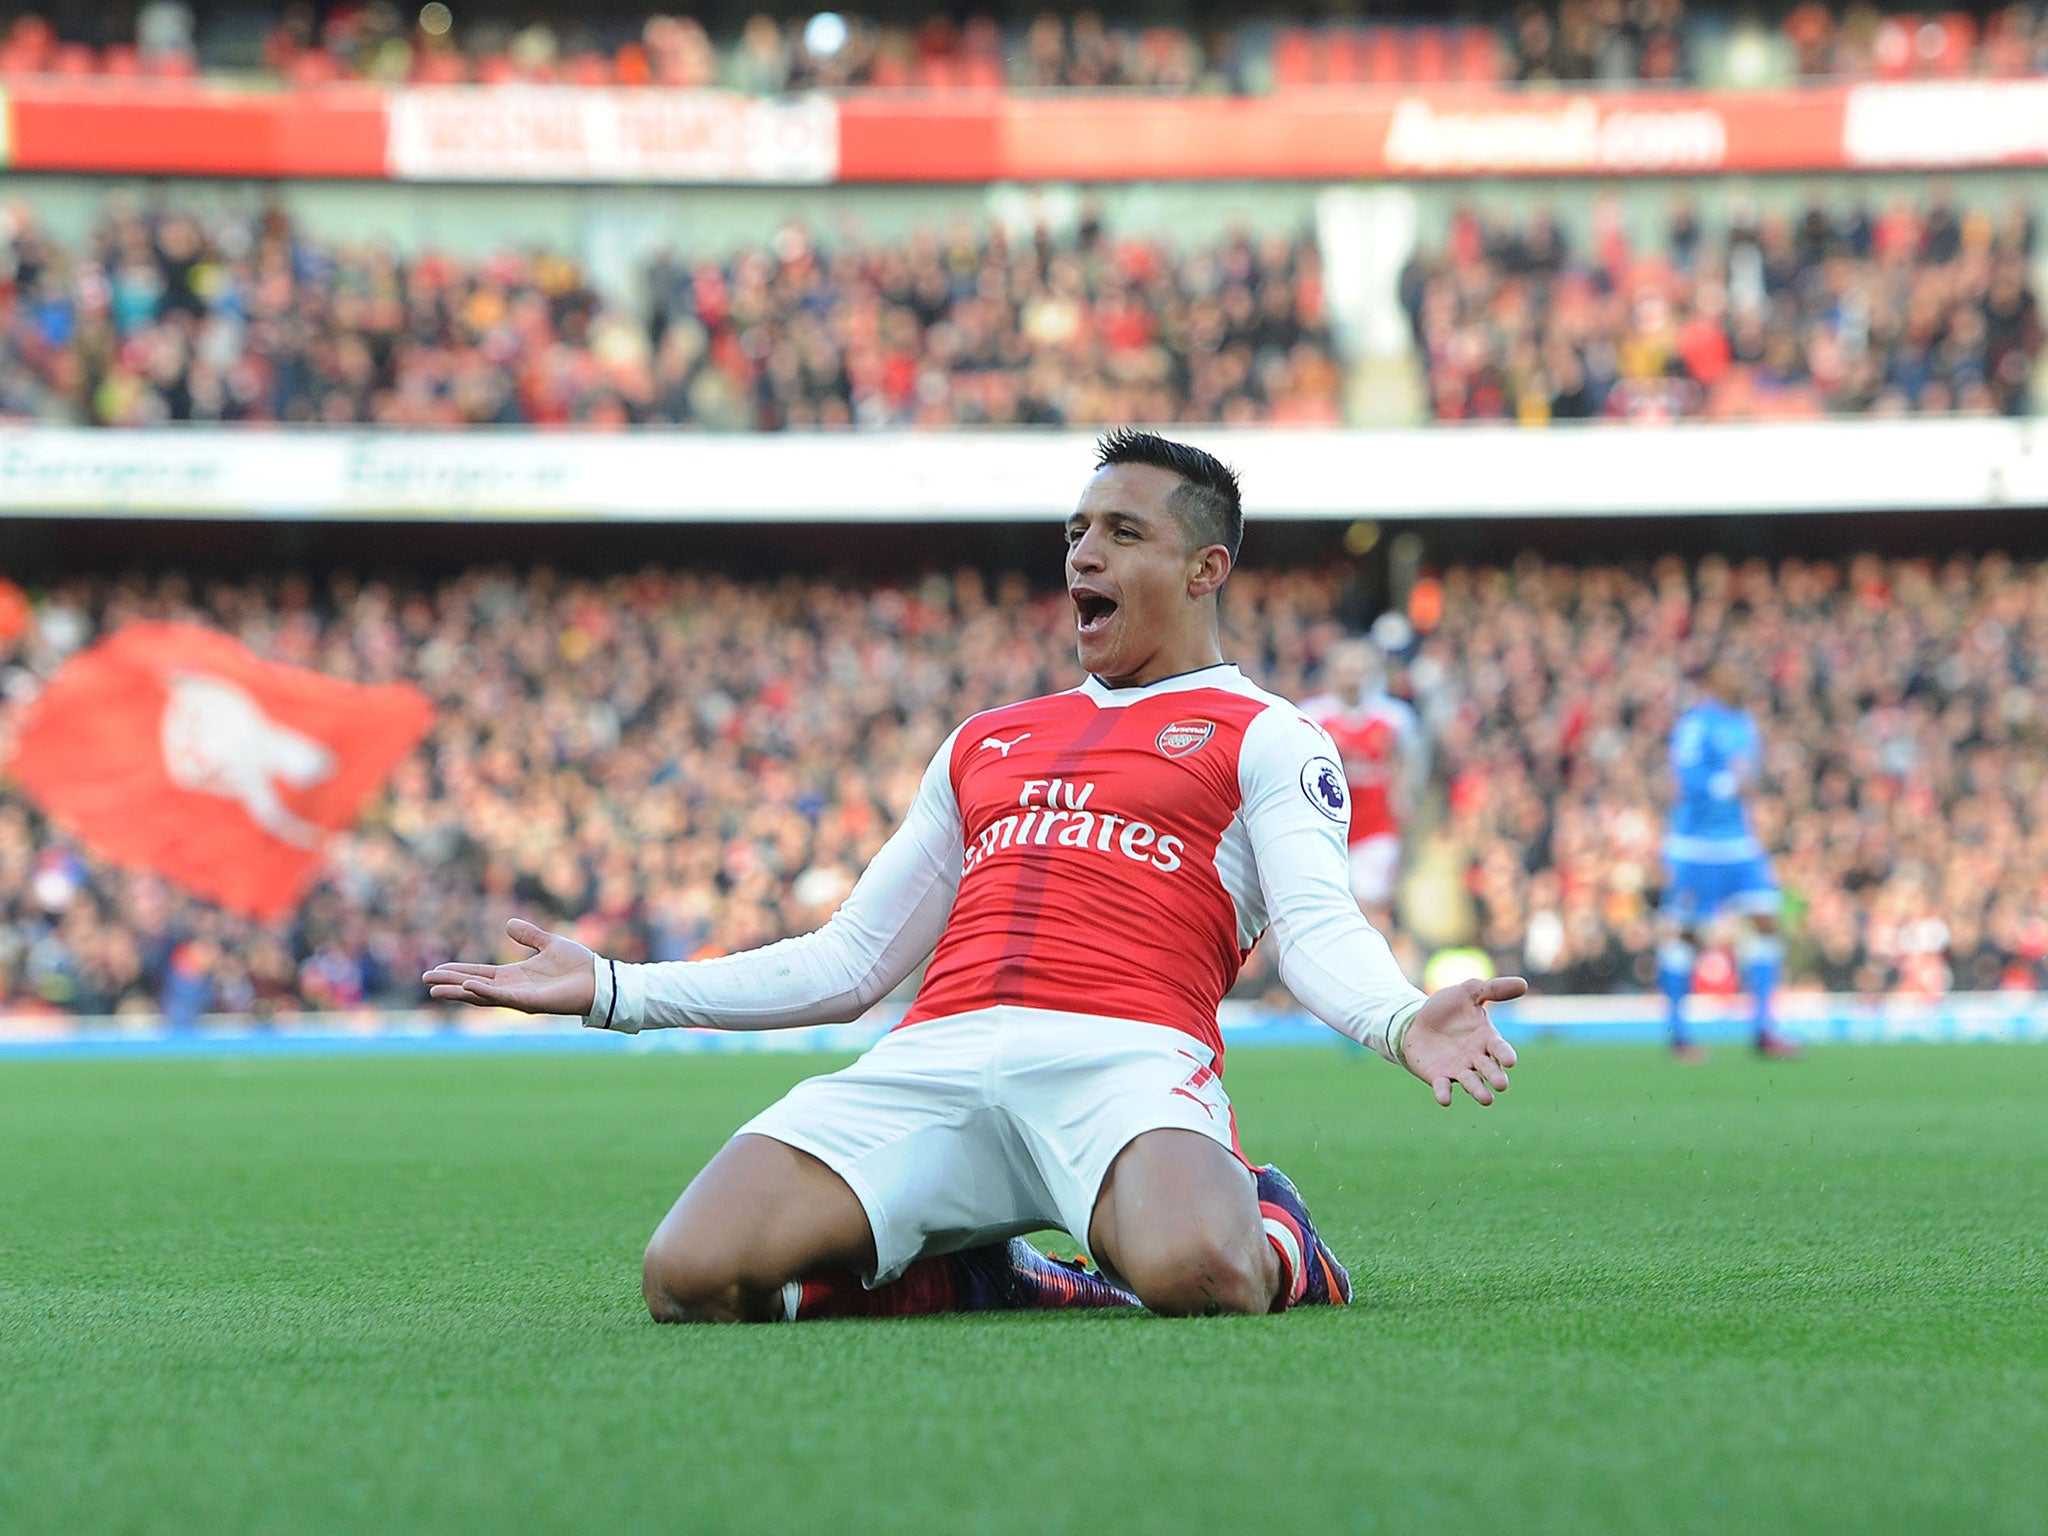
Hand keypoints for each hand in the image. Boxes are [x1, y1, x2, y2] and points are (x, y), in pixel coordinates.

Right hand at [422, 918, 596, 1016]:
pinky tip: (469, 986)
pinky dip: (485, 992)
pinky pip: (504, 998)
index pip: (479, 974)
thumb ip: (529, 935)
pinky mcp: (531, 1002)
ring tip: (436, 988)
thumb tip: (508, 924)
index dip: (458, 972)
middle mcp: (514, 989)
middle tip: (426, 979)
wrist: (600, 979)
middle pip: (474, 986)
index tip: (436, 971)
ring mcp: (521, 997)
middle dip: (451, 983)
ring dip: (460, 991)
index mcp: (515, 976)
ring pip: (483, 995)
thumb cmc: (578, 965)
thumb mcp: (549, 943)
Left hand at [1399, 975, 1524, 1107]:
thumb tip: (1524, 983)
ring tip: (1487, 1099)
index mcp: (1487, 1038)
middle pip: (1489, 1069)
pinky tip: (1445, 1100)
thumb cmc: (1448, 1008)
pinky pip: (1443, 1087)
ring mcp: (1458, 1069)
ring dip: (1478, 1091)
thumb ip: (1494, 989)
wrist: (1416, 1020)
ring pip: (1472, 1083)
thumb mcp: (1469, 992)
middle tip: (1501, 1084)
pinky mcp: (1439, 1076)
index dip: (1505, 1054)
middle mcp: (1476, 1057)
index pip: (1500, 1048)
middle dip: (1495, 1076)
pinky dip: (1444, 1093)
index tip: (1510, 1060)